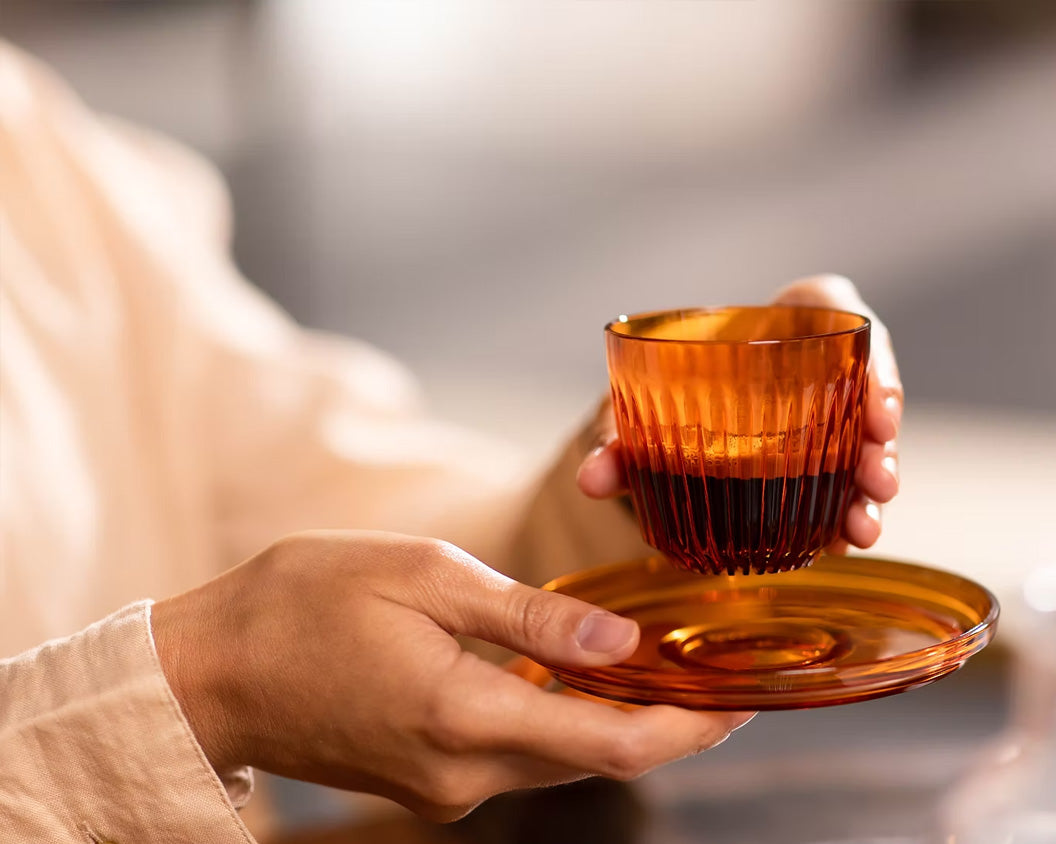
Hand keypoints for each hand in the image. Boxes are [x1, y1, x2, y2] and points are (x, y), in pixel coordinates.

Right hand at [152, 531, 753, 821]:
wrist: (212, 669)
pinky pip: (516, 757)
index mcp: (464, 715)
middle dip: (665, 721)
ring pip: (559, 760)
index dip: (690, 727)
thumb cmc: (306, 600)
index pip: (614, 744)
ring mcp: (442, 788)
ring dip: (612, 720)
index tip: (744, 701)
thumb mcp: (422, 577)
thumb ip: (528, 620)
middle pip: (596, 759)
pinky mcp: (426, 782)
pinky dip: (560, 723)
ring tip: (659, 667)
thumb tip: (622, 646)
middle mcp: (462, 774)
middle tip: (715, 672)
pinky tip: (575, 682)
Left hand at [577, 274, 902, 549]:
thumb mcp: (647, 402)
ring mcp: (827, 407)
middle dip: (880, 445)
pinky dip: (843, 506)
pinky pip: (844, 474)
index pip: (847, 319)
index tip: (880, 418)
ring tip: (861, 530)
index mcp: (791, 320)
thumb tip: (590, 481)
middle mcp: (819, 360)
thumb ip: (620, 437)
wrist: (669, 405)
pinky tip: (841, 538)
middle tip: (877, 486)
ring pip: (865, 444)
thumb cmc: (671, 384)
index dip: (875, 365)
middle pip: (870, 394)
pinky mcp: (823, 448)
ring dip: (868, 488)